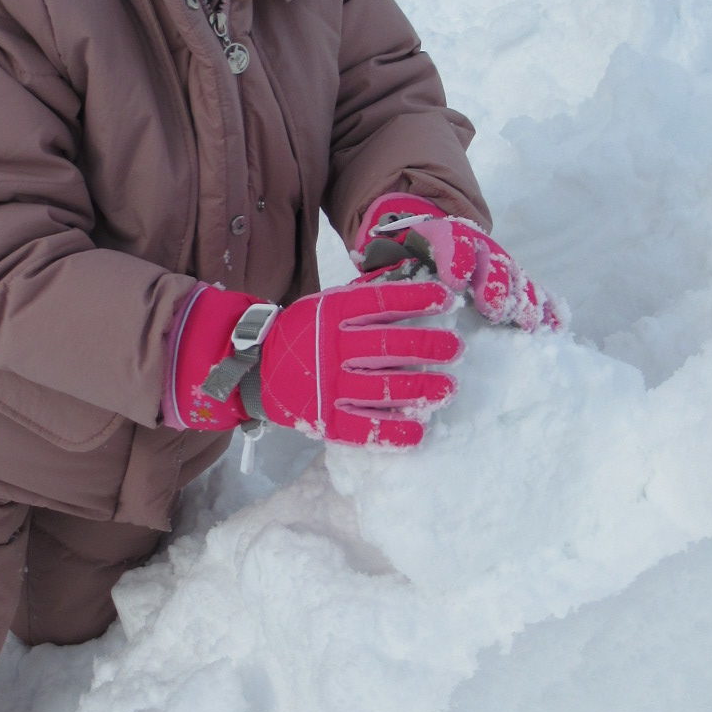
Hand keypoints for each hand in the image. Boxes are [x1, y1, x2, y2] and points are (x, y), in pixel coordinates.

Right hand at [165, 280, 461, 447]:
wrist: (256, 370)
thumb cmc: (304, 334)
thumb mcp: (325, 305)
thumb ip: (363, 299)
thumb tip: (412, 278)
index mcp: (329, 314)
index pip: (379, 302)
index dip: (416, 298)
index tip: (446, 299)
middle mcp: (329, 348)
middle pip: (389, 347)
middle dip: (429, 347)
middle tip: (455, 349)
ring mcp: (327, 386)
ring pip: (384, 388)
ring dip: (423, 389)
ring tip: (447, 388)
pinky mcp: (325, 420)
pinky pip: (366, 429)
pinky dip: (396, 432)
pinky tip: (419, 430)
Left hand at [354, 194, 559, 331]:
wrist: (422, 238)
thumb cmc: (400, 262)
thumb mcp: (386, 266)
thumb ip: (385, 278)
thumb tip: (377, 293)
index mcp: (440, 241)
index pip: (452, 243)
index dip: (458, 259)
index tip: (457, 280)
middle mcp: (474, 248)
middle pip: (491, 260)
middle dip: (495, 283)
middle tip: (494, 308)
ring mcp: (495, 263)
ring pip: (514, 276)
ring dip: (522, 298)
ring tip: (528, 322)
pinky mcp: (510, 282)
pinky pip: (531, 291)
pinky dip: (544, 306)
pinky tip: (555, 325)